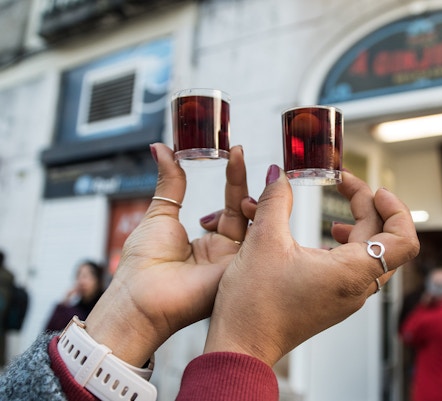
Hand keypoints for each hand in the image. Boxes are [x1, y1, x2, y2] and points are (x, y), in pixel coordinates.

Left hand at [85, 144, 248, 366]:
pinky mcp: (241, 270)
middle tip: (237, 151)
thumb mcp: (161, 213)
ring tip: (237, 165)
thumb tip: (161, 148)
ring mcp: (235, 262)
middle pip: (243, 210)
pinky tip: (250, 195)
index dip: (233, 178)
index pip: (228, 205)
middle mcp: (224, 252)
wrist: (141, 297)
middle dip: (241, 180)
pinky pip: (258, 240)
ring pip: (254, 222)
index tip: (233, 152)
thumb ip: (171, 182)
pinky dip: (258, 216)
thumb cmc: (143, 263)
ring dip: (249, 194)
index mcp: (206, 242)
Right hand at [204, 166, 419, 365]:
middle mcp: (356, 288)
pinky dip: (348, 247)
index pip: (404, 240)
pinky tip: (325, 240)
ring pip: (372, 256)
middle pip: (387, 241)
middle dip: (369, 208)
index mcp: (350, 272)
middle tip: (344, 186)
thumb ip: (275, 201)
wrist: (241, 344)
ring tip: (337, 218)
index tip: (374, 190)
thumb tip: (278, 176)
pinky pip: (356, 269)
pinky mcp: (332, 302)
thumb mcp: (263, 240)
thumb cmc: (254, 303)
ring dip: (361, 229)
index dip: (396, 209)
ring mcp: (346, 298)